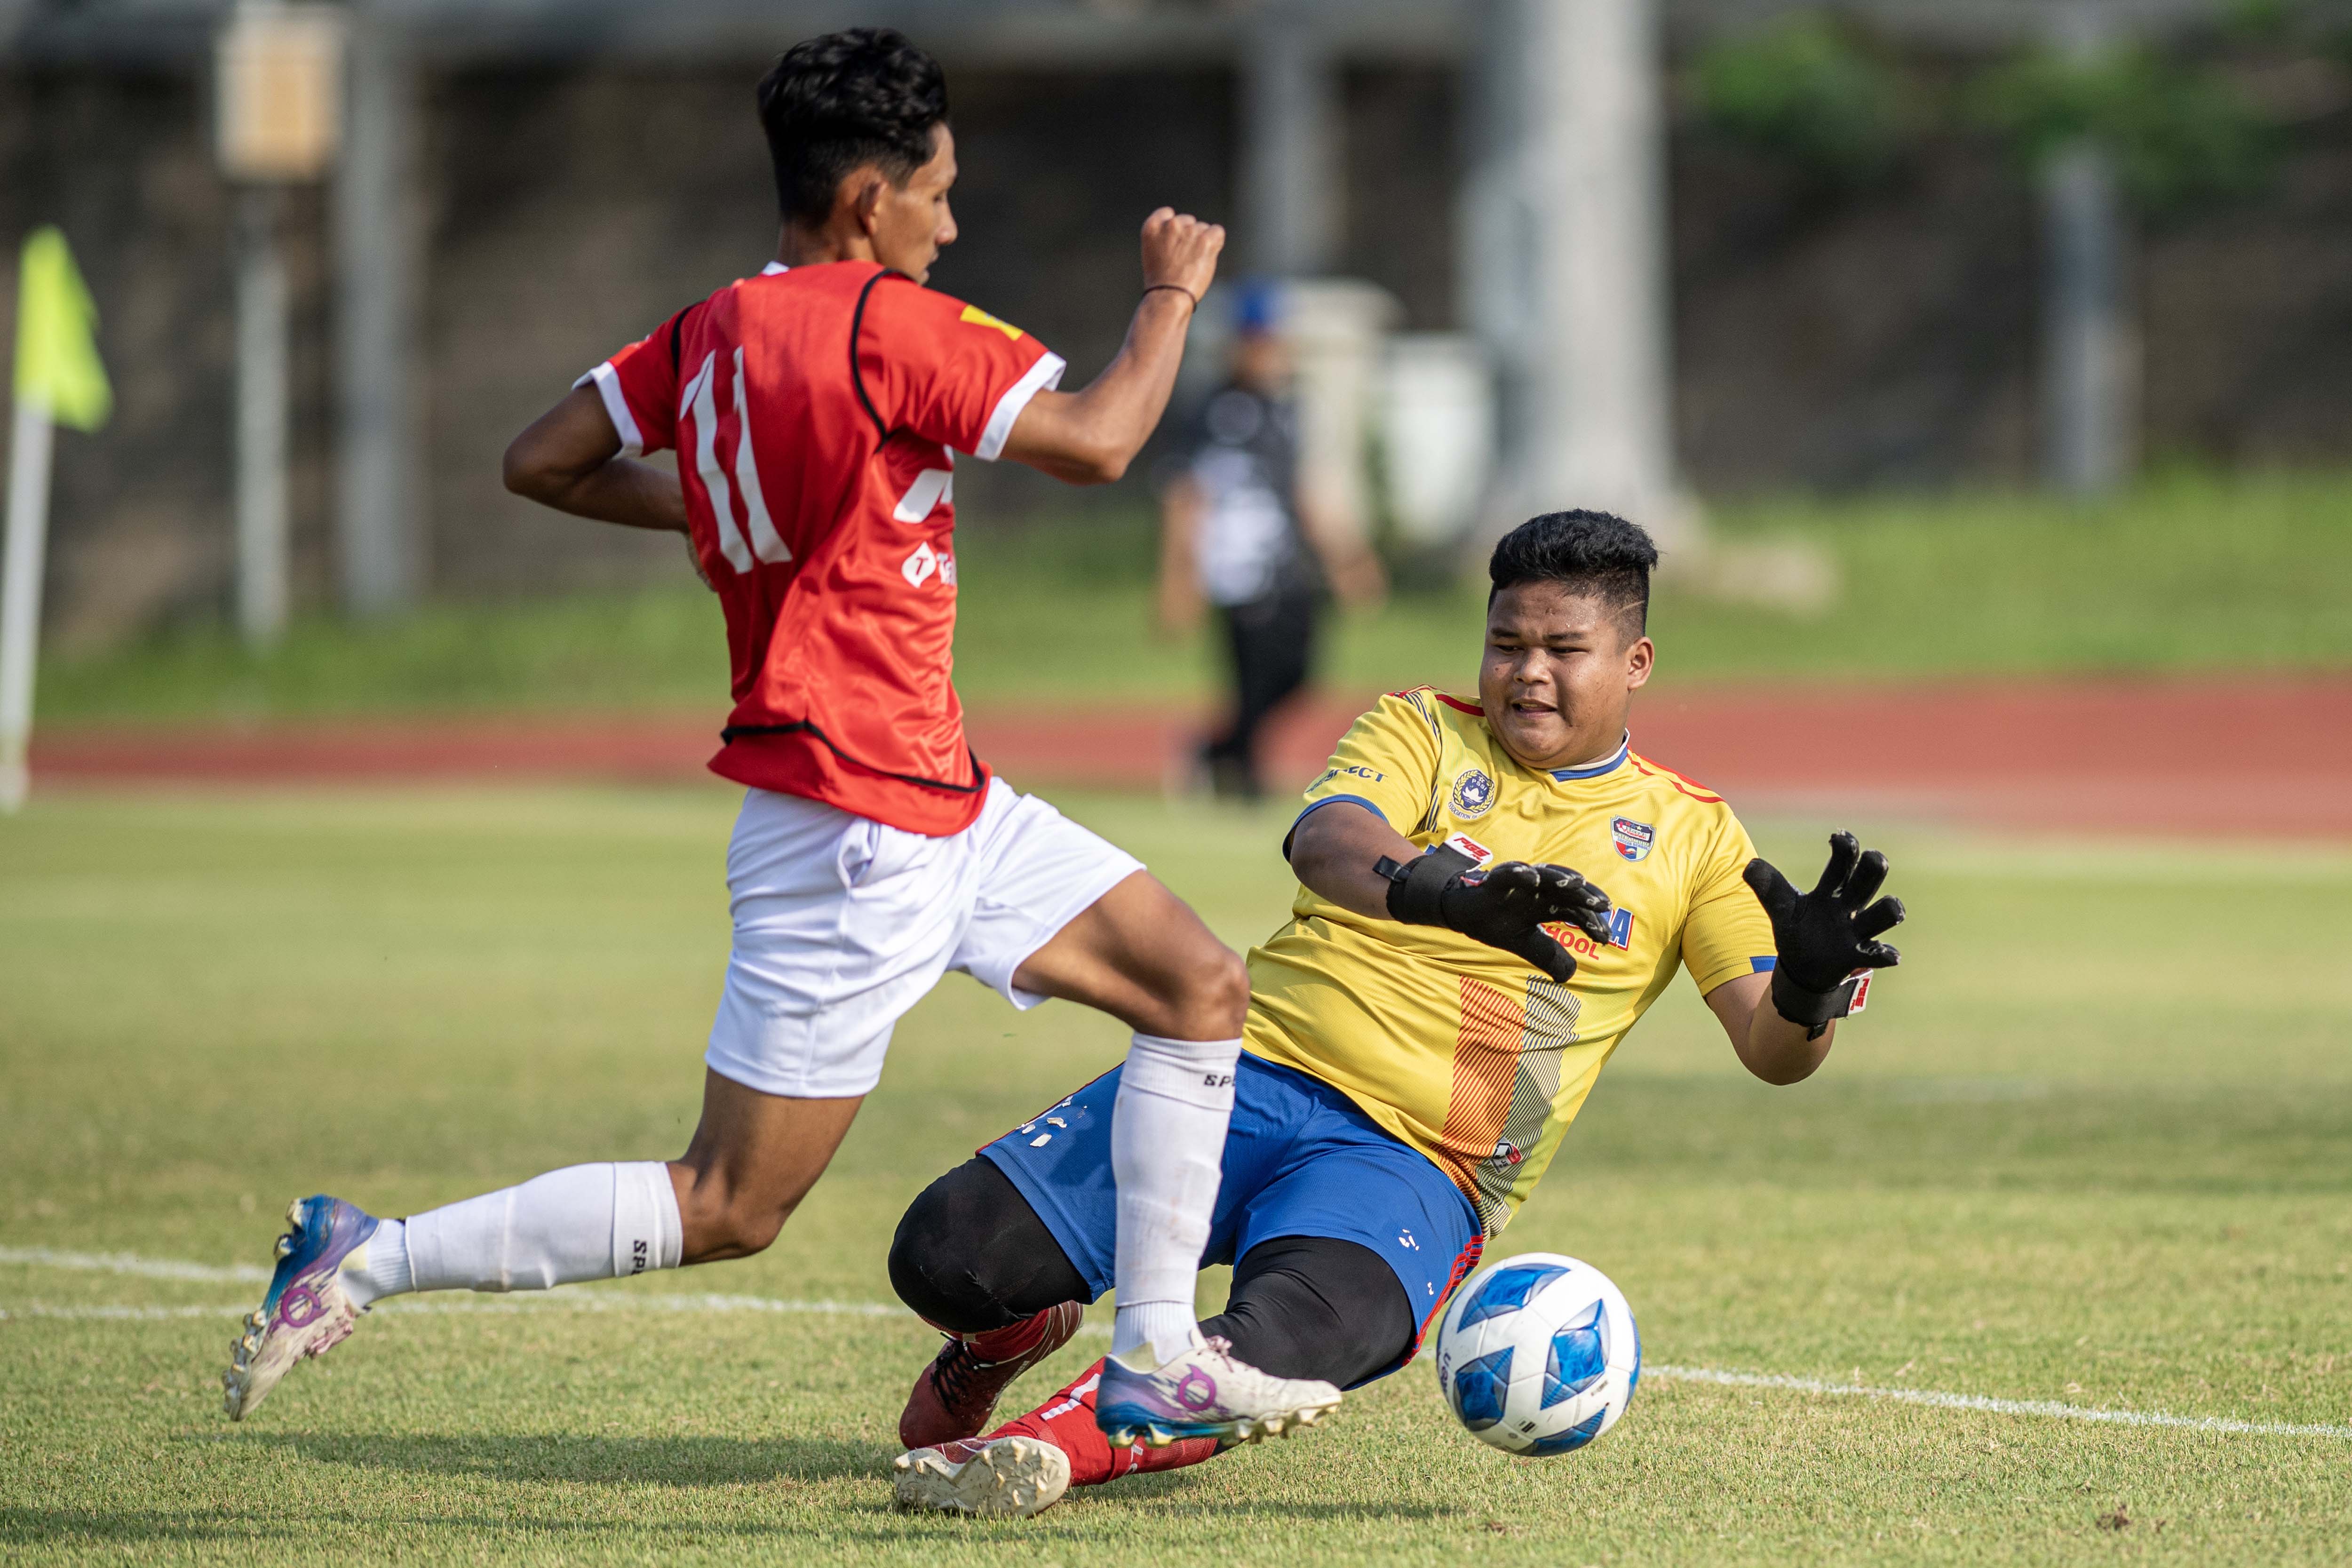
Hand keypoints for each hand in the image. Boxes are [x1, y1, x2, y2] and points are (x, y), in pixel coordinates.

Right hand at [1140, 207, 1223, 301]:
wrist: (1168, 297)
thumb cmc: (1161, 282)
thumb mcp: (1153, 253)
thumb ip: (1164, 237)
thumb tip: (1184, 233)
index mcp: (1152, 227)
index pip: (1168, 213)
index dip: (1175, 228)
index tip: (1175, 241)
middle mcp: (1171, 225)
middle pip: (1188, 222)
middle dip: (1189, 236)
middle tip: (1184, 259)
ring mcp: (1189, 231)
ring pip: (1203, 228)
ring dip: (1202, 243)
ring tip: (1193, 264)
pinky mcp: (1206, 240)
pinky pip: (1217, 232)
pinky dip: (1216, 243)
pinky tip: (1207, 258)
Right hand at [1382, 849, 1612, 983]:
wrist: (1464, 913)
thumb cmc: (1498, 924)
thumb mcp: (1526, 945)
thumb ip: (1548, 956)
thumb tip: (1570, 975)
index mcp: (1547, 905)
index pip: (1575, 911)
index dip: (1591, 923)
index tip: (1605, 939)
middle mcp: (1538, 891)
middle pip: (1567, 889)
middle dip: (1585, 896)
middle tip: (1603, 905)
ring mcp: (1518, 883)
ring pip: (1544, 874)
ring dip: (1560, 876)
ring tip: (1575, 883)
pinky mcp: (1495, 880)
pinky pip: (1508, 873)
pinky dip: (1520, 873)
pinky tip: (1532, 877)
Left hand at [1743, 833, 1903, 1024]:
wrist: (1800, 967)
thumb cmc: (1797, 930)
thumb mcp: (1781, 907)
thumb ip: (1768, 887)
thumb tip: (1748, 865)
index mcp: (1831, 890)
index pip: (1844, 862)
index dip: (1846, 848)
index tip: (1837, 837)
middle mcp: (1849, 906)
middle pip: (1869, 879)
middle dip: (1874, 867)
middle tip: (1875, 858)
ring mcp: (1857, 931)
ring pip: (1883, 914)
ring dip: (1890, 909)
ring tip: (1892, 908)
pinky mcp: (1858, 956)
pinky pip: (1879, 954)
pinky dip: (1885, 954)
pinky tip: (1888, 954)